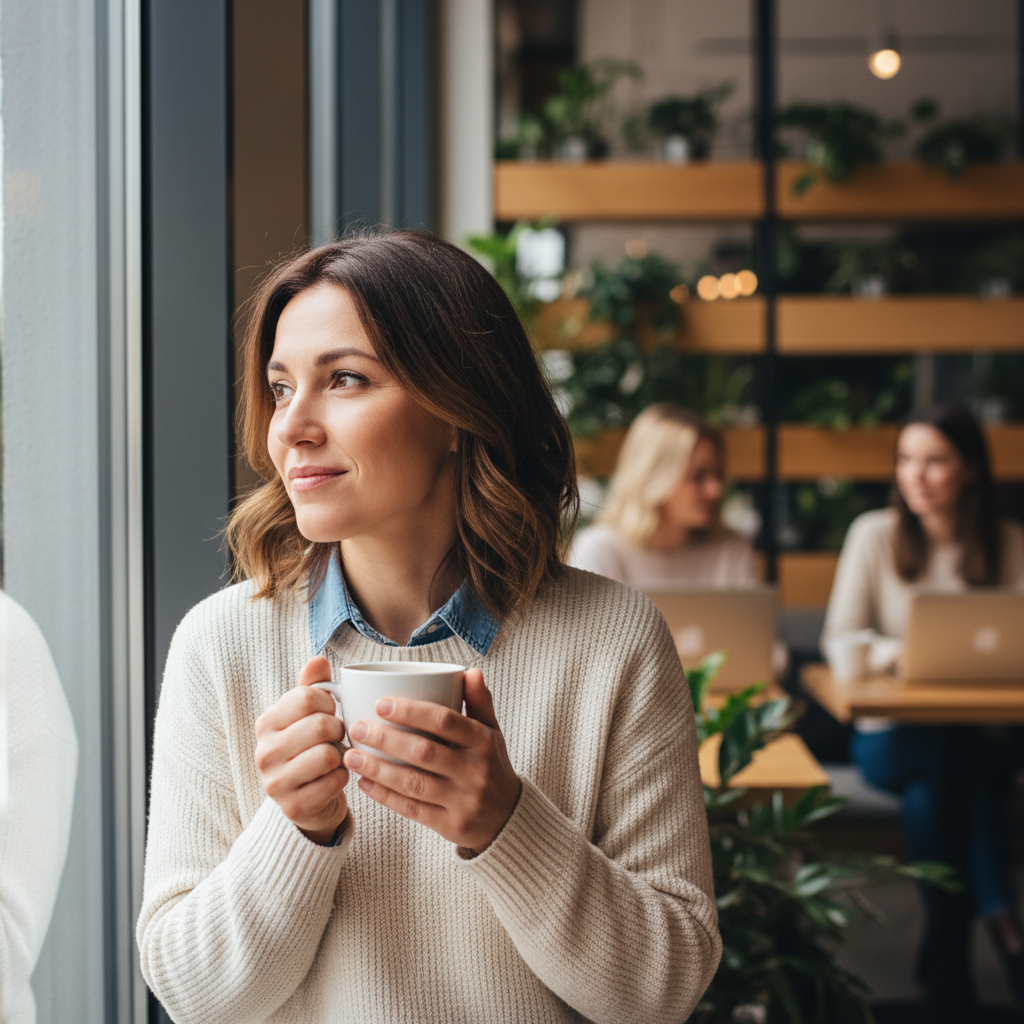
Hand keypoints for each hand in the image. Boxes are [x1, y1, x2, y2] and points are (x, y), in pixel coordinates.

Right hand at [254, 656, 349, 844]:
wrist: (309, 798)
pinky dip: (342, 778)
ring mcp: (275, 782)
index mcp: (266, 723)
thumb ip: (313, 686)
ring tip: (333, 757)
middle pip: (322, 725)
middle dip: (339, 730)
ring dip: (341, 756)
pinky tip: (332, 778)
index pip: (308, 697)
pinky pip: (334, 782)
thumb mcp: (309, 714)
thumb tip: (318, 659)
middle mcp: (264, 752)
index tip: (330, 713)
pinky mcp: (293, 806)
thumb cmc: (310, 747)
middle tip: (335, 739)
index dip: (330, 703)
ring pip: (328, 755)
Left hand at [342, 668, 520, 852]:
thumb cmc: (491, 765)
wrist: (509, 818)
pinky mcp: (450, 825)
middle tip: (357, 728)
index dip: (411, 711)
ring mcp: (463, 800)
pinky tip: (364, 783)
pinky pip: (412, 810)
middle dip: (386, 739)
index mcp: (483, 741)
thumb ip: (479, 701)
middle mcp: (474, 771)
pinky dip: (385, 796)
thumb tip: (469, 671)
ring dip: (378, 769)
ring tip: (351, 756)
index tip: (380, 703)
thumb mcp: (492, 732)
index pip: (444, 721)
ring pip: (414, 783)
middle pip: (424, 752)